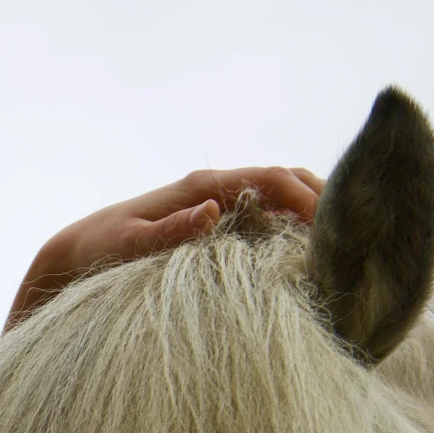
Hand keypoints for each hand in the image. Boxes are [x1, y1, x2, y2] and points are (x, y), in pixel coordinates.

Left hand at [7, 166, 323, 330]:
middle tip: (361, 231)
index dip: (309, 197)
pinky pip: (266, 217)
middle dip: (325, 198)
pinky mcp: (214, 225)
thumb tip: (212, 211)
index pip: (271, 178)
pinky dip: (295, 226)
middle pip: (287, 180)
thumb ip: (167, 231)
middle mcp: (213, 191)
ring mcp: (217, 205)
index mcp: (201, 189)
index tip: (336, 226)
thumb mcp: (127, 245)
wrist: (73, 254)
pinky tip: (312, 253)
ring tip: (347, 242)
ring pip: (281, 196)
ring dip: (314, 211)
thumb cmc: (97, 252)